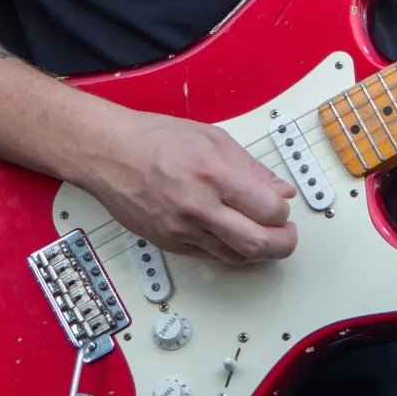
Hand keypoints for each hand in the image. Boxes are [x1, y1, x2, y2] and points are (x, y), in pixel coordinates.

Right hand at [78, 110, 296, 264]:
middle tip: (287, 235)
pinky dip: (231, 252)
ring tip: (264, 235)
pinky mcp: (170, 244)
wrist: (109, 154)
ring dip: (259, 251)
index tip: (283, 207)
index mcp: (213, 174)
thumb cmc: (155, 140)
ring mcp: (182, 230)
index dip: (283, 212)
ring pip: (236, 257)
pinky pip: (212, 258)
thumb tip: (279, 190)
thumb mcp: (212, 138)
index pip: (268, 209)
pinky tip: (236, 238)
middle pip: (257, 244)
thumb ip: (250, 167)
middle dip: (283, 244)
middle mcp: (198, 207)